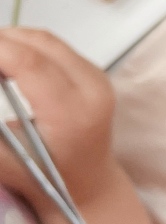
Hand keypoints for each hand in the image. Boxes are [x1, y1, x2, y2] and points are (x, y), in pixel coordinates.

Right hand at [0, 29, 116, 210]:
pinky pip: (53, 46)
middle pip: (35, 43)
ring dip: (7, 40)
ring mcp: (97, 79)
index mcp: (71, 114)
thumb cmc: (41, 177)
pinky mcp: (94, 73)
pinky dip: (22, 45)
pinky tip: (2, 60)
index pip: (28, 62)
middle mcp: (92, 91)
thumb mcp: (2, 159)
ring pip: (43, 39)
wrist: (87, 184)